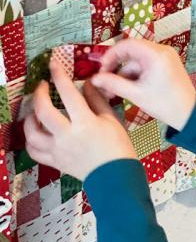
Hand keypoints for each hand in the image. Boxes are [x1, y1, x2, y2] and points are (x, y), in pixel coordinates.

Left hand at [24, 62, 136, 180]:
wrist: (117, 177)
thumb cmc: (118, 147)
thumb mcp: (111, 119)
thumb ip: (97, 100)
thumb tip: (86, 84)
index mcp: (85, 123)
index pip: (68, 93)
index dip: (59, 76)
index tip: (54, 64)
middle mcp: (67, 136)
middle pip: (43, 111)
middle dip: (39, 94)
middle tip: (42, 86)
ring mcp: (58, 150)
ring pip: (32, 133)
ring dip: (29, 119)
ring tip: (34, 111)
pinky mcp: (55, 162)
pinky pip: (34, 152)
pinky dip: (30, 141)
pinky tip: (35, 132)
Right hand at [91, 39, 195, 131]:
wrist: (189, 114)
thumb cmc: (165, 105)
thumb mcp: (136, 94)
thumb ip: (113, 84)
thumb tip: (95, 78)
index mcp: (156, 55)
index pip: (127, 45)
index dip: (111, 55)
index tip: (102, 69)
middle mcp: (162, 51)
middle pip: (131, 51)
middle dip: (117, 66)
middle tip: (105, 80)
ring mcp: (166, 56)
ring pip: (137, 60)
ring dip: (125, 72)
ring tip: (114, 90)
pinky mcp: (166, 64)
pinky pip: (145, 64)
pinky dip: (135, 74)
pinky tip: (128, 88)